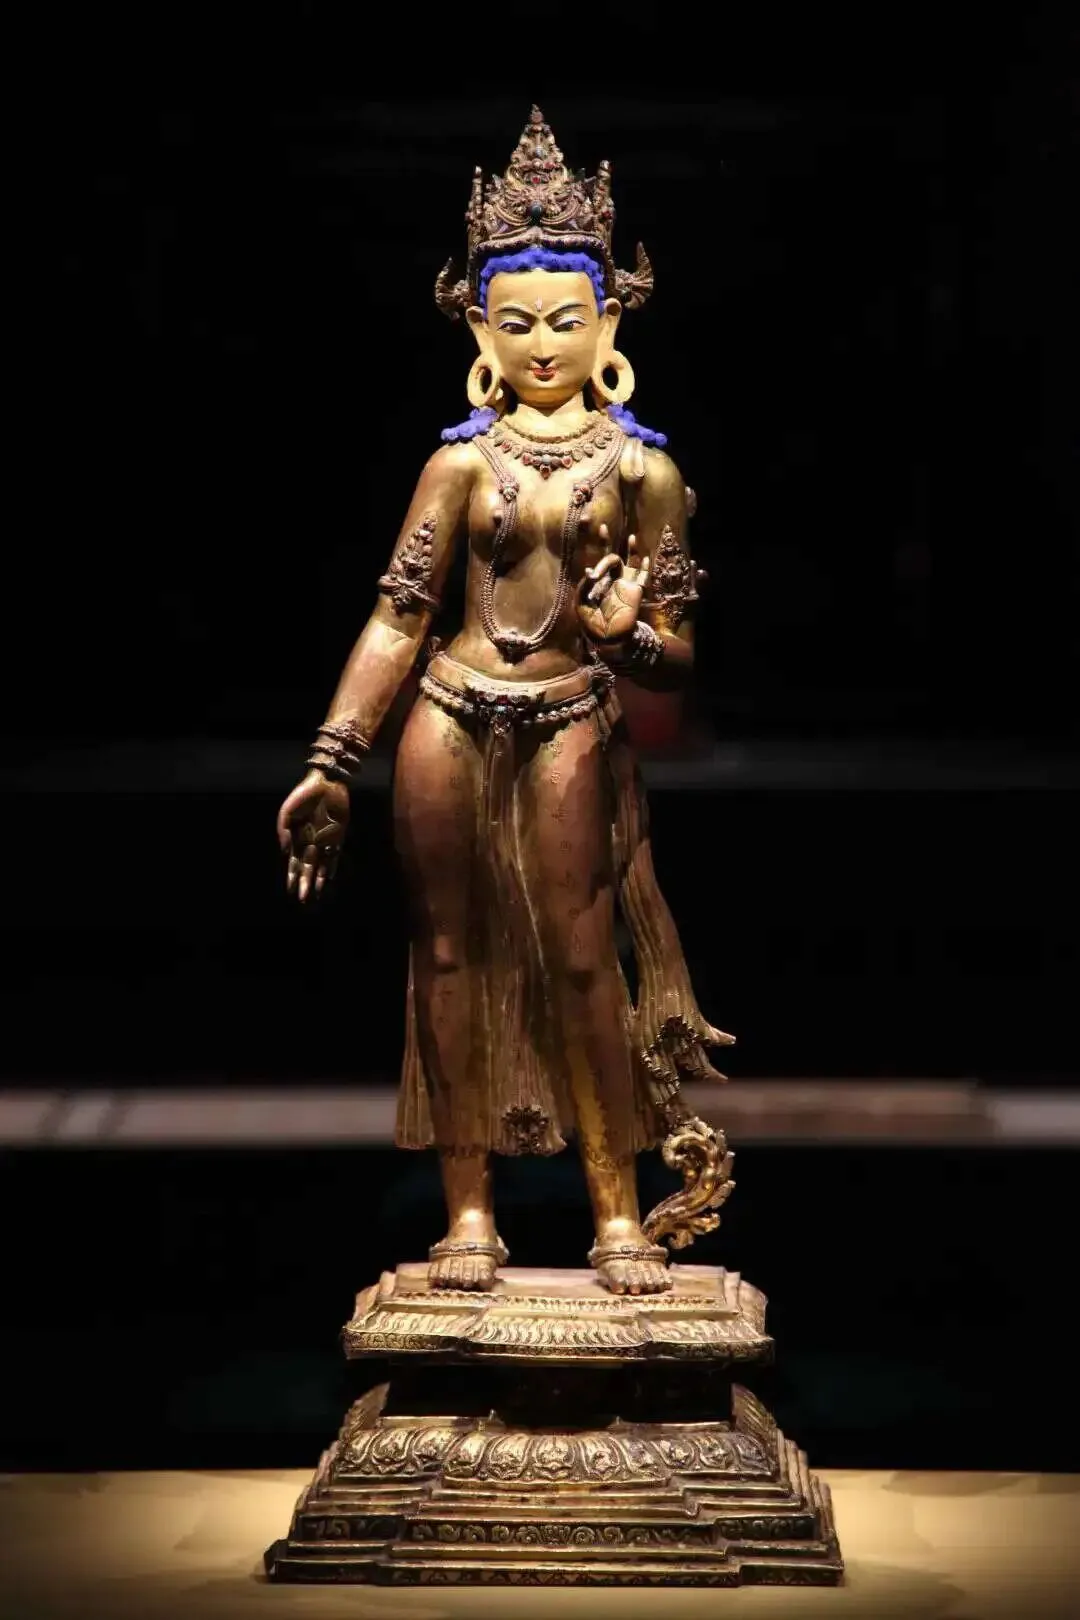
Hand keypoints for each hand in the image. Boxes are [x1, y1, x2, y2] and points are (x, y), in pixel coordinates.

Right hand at [276, 769, 349, 902]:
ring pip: (321, 865)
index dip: (292, 876)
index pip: (294, 862)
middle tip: (302, 899)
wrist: (325, 782)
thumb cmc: (303, 795)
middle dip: (304, 883)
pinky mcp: (338, 836)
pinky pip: (335, 855)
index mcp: (297, 837)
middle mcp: (311, 842)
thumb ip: (283, 831)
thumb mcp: (286, 812)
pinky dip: (333, 867)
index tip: (290, 890)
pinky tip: (329, 879)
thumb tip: (284, 852)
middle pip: (307, 867)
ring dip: (318, 879)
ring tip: (315, 895)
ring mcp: (325, 840)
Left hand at [576, 527, 650, 646]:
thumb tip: (589, 571)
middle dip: (607, 545)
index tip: (600, 529)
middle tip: (602, 536)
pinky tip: (646, 558)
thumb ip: (583, 586)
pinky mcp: (635, 592)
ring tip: (631, 537)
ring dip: (631, 550)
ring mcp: (625, 584)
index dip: (600, 544)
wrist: (608, 637)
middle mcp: (611, 579)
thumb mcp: (581, 603)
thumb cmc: (592, 621)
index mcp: (598, 581)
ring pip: (630, 562)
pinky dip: (644, 568)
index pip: (598, 559)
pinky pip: (642, 577)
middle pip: (612, 557)